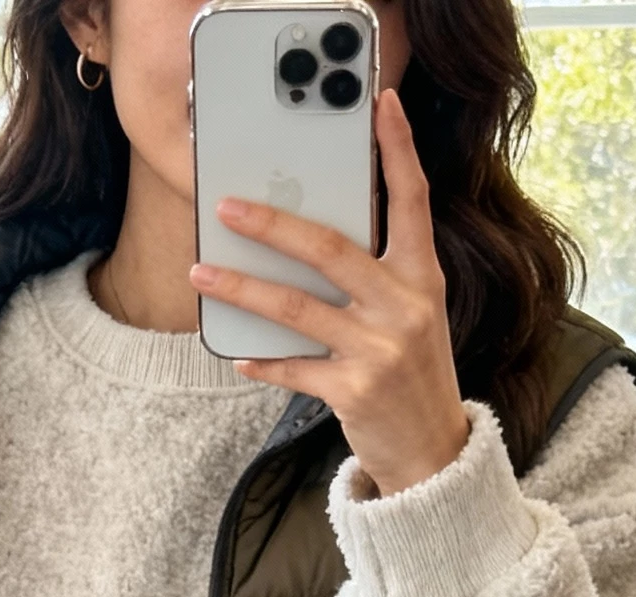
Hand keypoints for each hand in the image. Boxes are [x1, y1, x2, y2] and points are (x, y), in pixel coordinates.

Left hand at [190, 88, 468, 496]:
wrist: (434, 452)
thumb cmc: (414, 373)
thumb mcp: (412, 315)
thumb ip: (375, 277)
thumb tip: (306, 243)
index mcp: (422, 277)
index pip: (412, 200)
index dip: (399, 150)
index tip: (381, 105)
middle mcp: (404, 307)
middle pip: (329, 250)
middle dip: (272, 225)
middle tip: (227, 206)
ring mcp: (379, 350)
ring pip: (296, 308)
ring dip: (242, 289)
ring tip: (201, 271)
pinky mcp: (353, 392)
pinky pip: (293, 368)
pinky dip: (262, 361)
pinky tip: (238, 354)